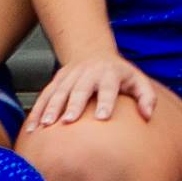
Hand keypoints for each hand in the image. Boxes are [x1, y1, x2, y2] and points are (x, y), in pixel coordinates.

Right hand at [30, 54, 168, 132]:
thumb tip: (148, 115)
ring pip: (59, 92)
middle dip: (73, 105)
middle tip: (68, 122)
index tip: (102, 117)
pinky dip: (38, 111)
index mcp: (110, 73)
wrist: (93, 53)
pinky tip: (33, 127)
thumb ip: (146, 97)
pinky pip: (45, 95)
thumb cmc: (119, 74)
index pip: (108, 87)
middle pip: (80, 89)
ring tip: (46, 125)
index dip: (105, 101)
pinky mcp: (57, 80)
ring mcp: (70, 76)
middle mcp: (88, 73)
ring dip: (51, 108)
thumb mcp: (138, 80)